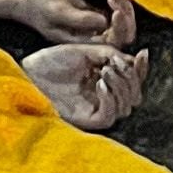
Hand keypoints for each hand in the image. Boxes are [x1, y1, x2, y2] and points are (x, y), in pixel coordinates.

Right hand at [0, 0, 140, 46]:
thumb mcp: (57, 10)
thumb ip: (79, 19)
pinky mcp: (94, 17)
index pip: (112, 43)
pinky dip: (118, 2)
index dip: (119, 29)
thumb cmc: (38, 4)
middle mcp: (90, 39)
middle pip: (122, 34)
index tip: (116, 10)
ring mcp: (93, 29)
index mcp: (82, 44)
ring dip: (123, 6)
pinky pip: (116, 13)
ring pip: (122, 24)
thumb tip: (104, 22)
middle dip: (125, 14)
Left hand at [24, 40, 148, 131]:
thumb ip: (110, 55)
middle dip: (132, 78)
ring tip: (105, 72)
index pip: (134, 79)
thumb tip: (134, 61)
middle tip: (115, 65)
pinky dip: (110, 99)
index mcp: (108, 81)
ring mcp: (96, 110)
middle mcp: (105, 98)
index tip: (143, 52)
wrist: (29, 72)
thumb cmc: (52, 61)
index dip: (142, 68)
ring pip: (125, 107)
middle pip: (135, 95)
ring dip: (121, 87)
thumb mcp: (86, 52)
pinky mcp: (87, 120)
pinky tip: (100, 84)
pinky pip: (108, 116)